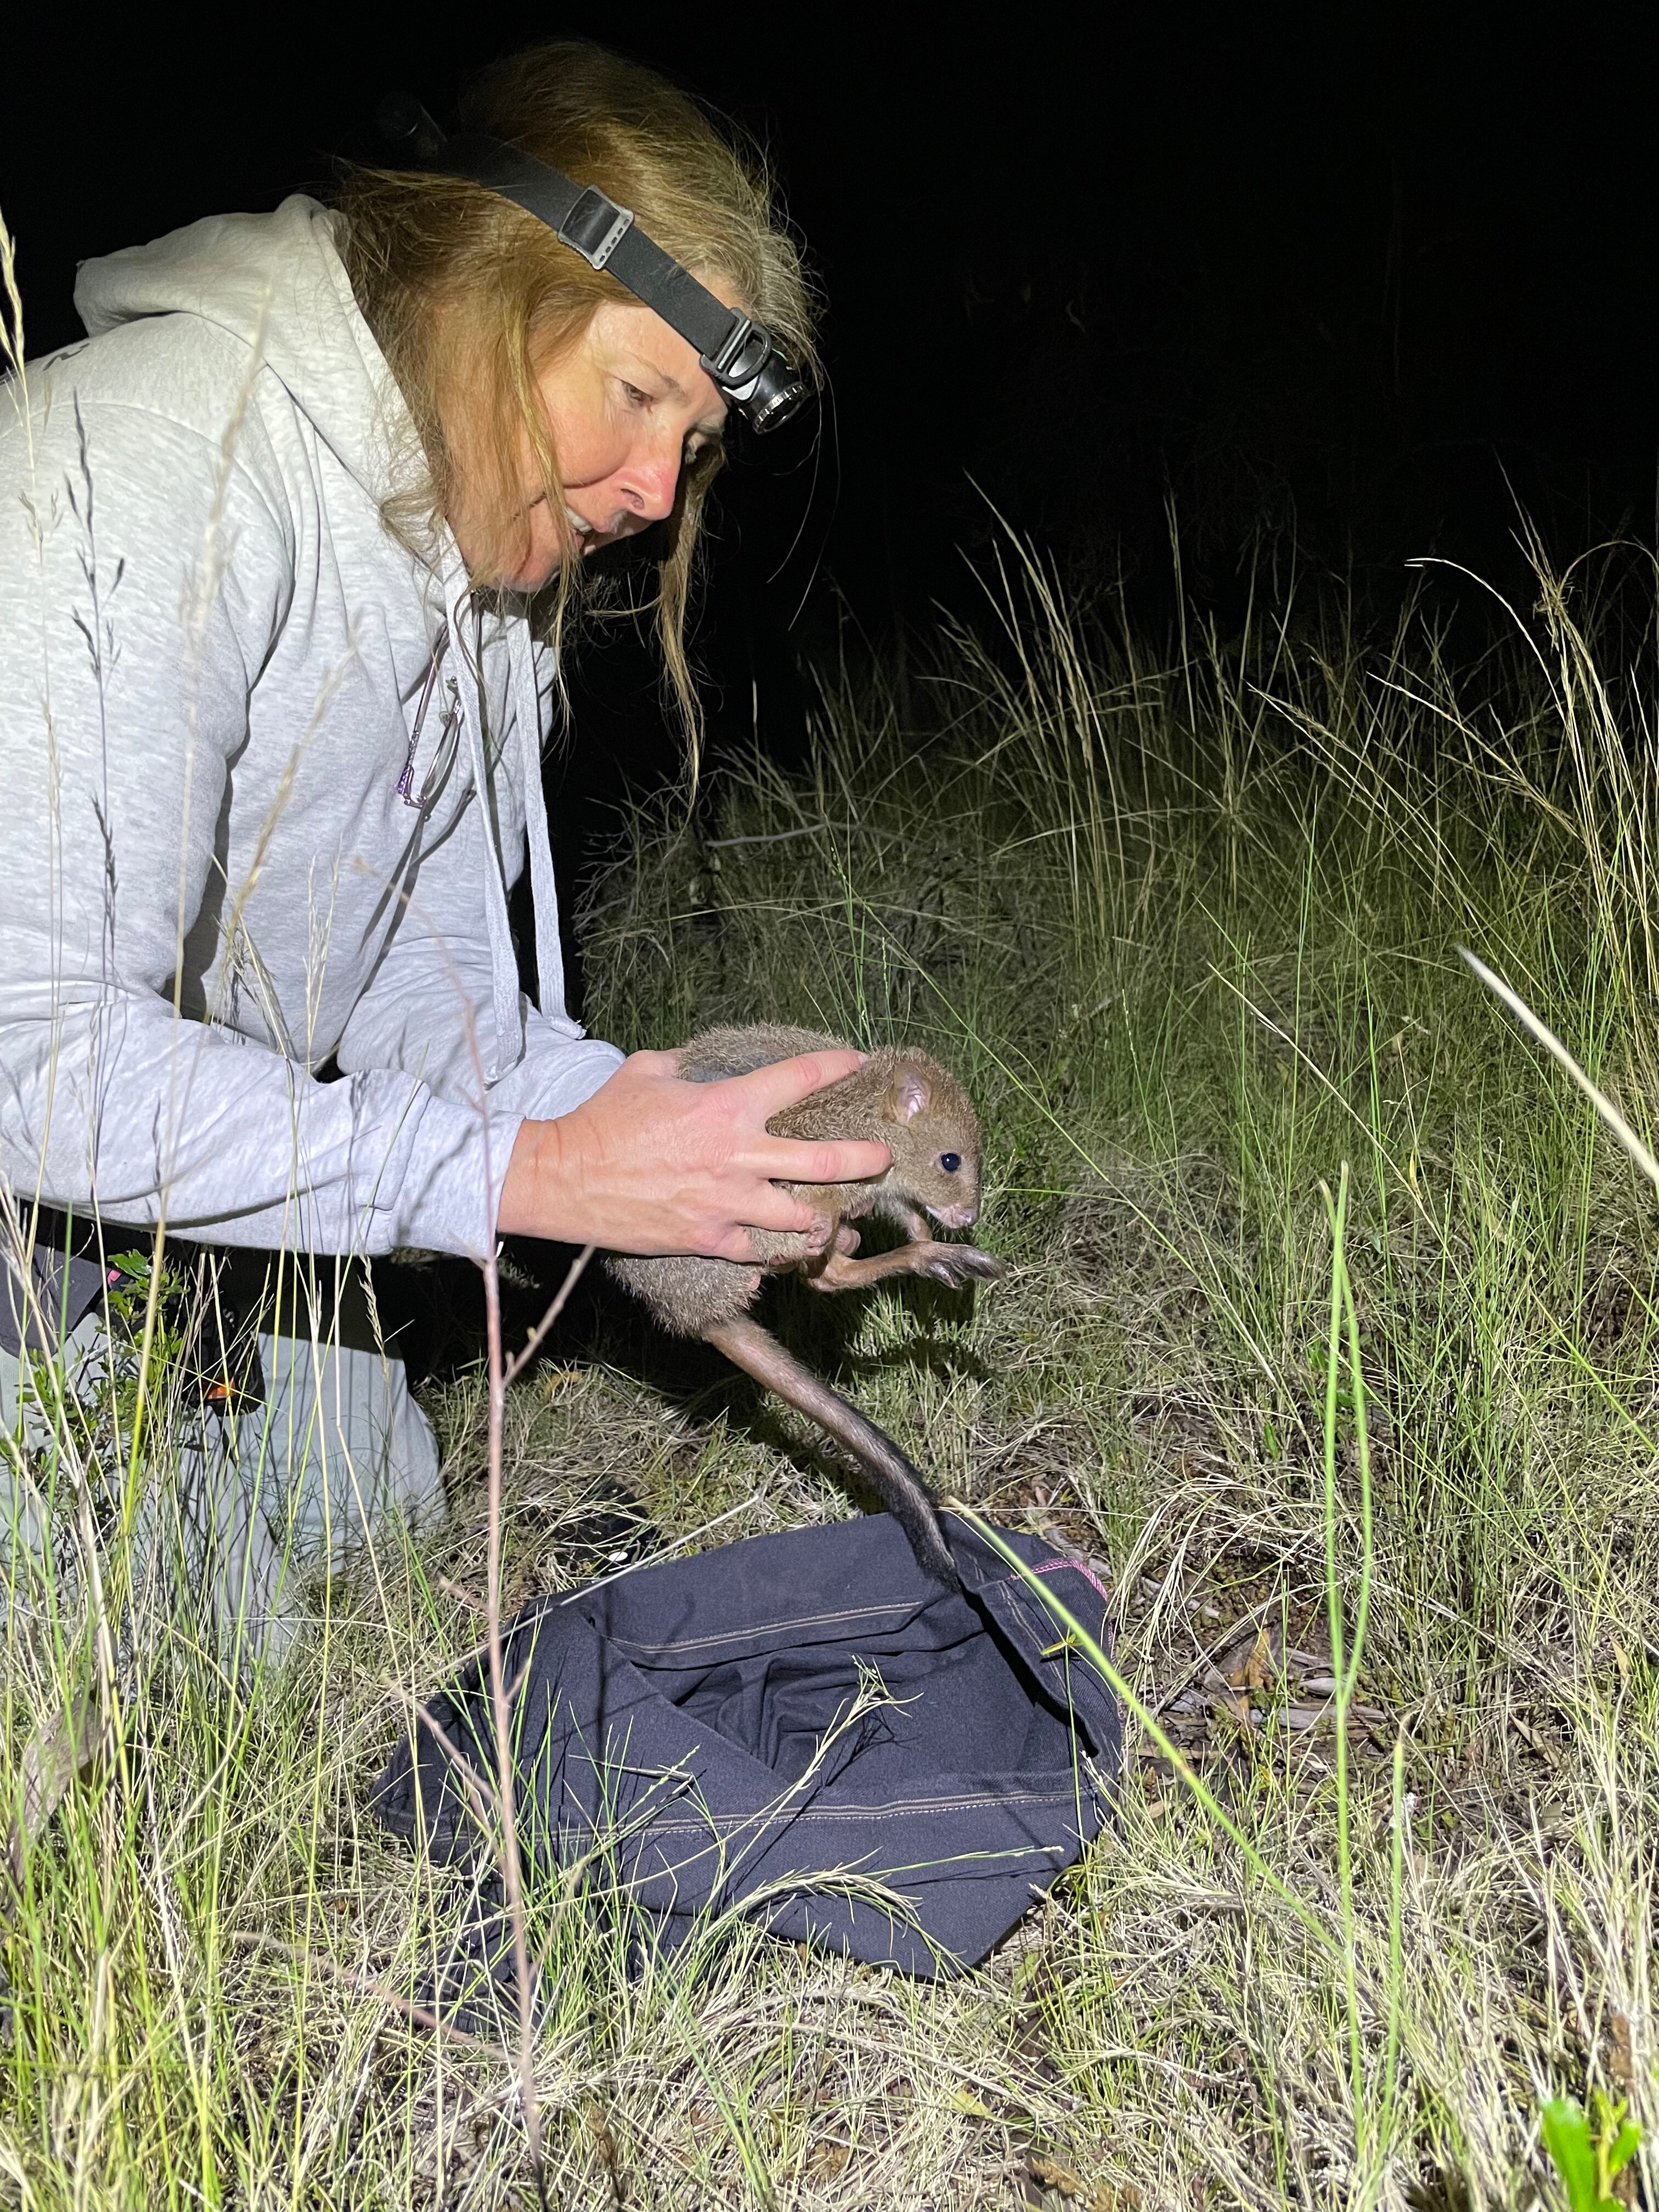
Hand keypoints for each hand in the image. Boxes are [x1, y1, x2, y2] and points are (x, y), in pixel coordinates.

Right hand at [497, 1047, 891, 1257]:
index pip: (798, 1079)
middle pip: (824, 1159)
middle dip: (865, 1158)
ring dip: (824, 1216)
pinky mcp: (710, 1239)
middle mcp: (737, 1154)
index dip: (834, 1066)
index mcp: (725, 1105)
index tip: (856, 1061)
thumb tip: (703, 1062)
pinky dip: (779, 1250)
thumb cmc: (604, 1119)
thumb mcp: (648, 1070)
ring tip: (836, 1215)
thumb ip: (688, 1065)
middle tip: (884, 1157)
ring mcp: (727, 1201)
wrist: (566, 1176)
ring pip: (801, 1215)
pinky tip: (790, 1248)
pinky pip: (761, 1250)